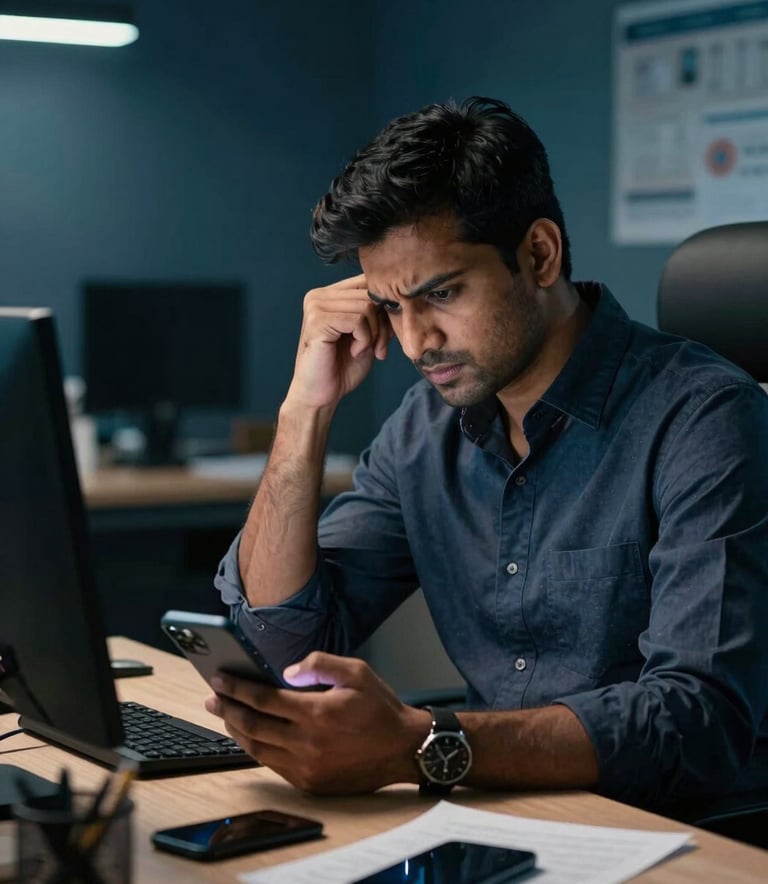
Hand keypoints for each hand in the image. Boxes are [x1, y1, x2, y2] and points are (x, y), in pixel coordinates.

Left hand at [204, 652, 429, 794]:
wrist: (403, 749)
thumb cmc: (380, 708)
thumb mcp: (357, 672)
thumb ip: (320, 664)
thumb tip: (287, 672)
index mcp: (316, 712)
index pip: (263, 699)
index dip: (237, 688)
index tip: (219, 679)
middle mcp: (306, 742)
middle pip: (253, 725)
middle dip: (227, 709)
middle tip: (212, 698)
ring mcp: (306, 767)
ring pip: (257, 749)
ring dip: (237, 731)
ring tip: (226, 715)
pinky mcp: (310, 783)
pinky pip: (273, 765)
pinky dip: (256, 749)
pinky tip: (252, 736)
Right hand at [285, 275, 391, 409]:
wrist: (320, 395)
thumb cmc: (342, 367)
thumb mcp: (369, 336)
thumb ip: (380, 315)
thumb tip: (402, 300)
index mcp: (329, 294)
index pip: (367, 282)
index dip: (384, 307)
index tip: (383, 335)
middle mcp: (319, 295)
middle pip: (369, 293)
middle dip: (381, 323)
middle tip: (377, 348)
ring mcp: (316, 306)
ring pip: (366, 306)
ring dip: (373, 334)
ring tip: (361, 351)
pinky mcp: (318, 320)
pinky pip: (358, 319)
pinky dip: (364, 339)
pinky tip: (353, 352)